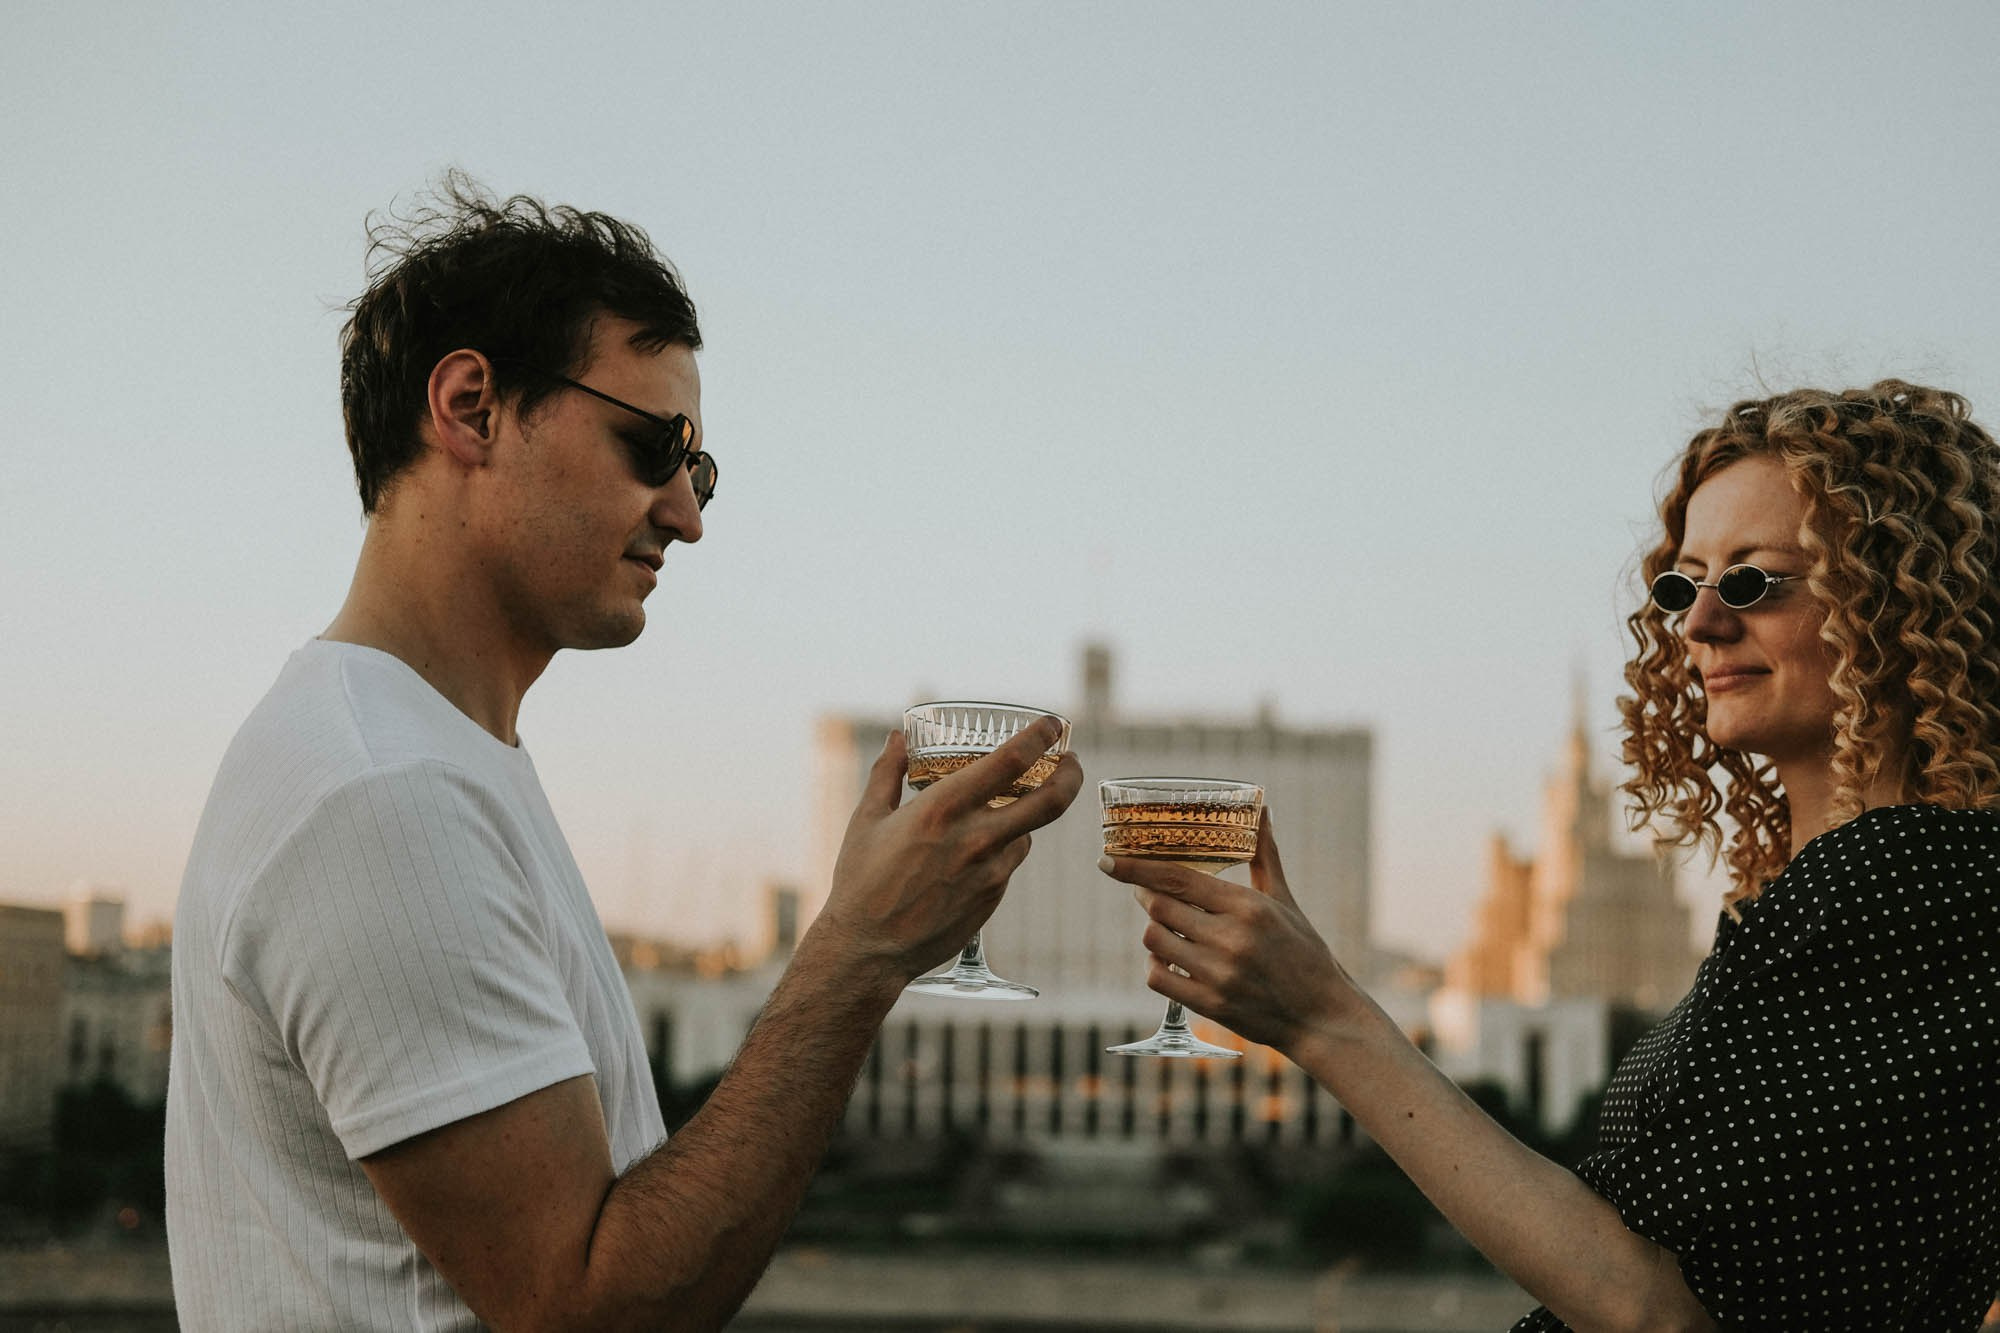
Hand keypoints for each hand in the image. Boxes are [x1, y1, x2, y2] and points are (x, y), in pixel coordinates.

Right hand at [816, 720, 1082, 985]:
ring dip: (1023, 818)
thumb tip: (898, 737)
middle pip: (1052, 800)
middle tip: (1072, 762)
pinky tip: (972, 853)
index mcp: (945, 808)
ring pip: (1029, 833)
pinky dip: (1001, 849)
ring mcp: (991, 871)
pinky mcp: (993, 898)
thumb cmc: (861, 882)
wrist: (868, 950)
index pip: (1013, 761)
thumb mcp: (867, 819)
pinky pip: (1008, 863)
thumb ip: (887, 772)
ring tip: (1000, 812)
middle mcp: (977, 837)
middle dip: (1072, 775)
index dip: (1040, 736)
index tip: (1050, 725)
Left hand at [1097, 811, 1354, 1052]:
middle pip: (1159, 908)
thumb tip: (1262, 810)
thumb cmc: (1304, 952)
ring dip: (1153, 931)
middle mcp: (1231, 939)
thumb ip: (1265, 855)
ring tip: (1166, 926)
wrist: (1322, 1015)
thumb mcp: (1285, 900)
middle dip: (1145, 896)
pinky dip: (1156, 965)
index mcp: (1248, 907)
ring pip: (1154, 942)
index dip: (1135, 868)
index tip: (1106, 860)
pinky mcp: (1211, 1005)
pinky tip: (1170, 959)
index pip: (1177, 879)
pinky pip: (1159, 978)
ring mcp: (1219, 975)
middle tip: (1146, 891)